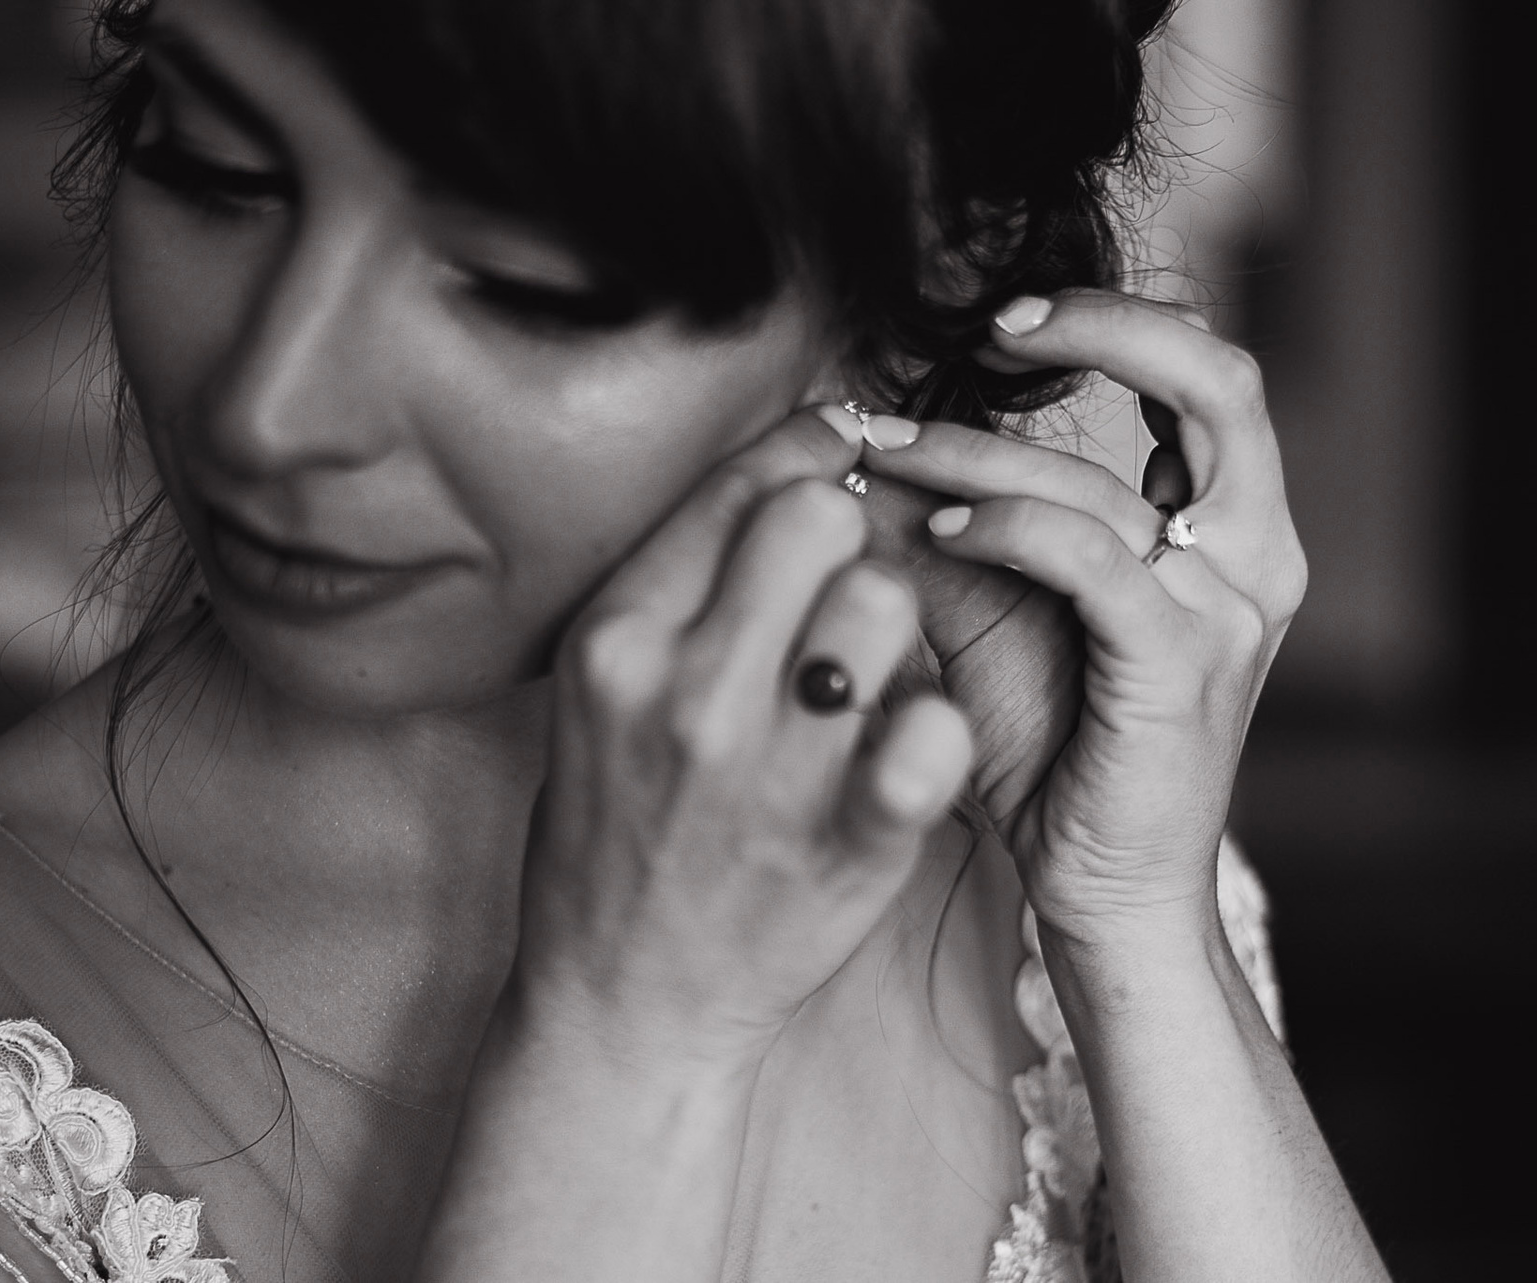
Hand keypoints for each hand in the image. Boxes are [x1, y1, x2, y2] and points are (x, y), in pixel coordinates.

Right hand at [513, 408, 972, 1069]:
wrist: (621, 1002)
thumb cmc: (615, 831)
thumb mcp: (601, 692)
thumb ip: (681, 584)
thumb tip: (792, 460)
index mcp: (614, 639)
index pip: (739, 485)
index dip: (809, 456)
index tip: (842, 458)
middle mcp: (684, 691)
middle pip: (819, 519)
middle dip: (849, 537)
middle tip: (844, 586)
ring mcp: (768, 773)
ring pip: (885, 602)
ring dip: (894, 625)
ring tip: (869, 675)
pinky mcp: (848, 847)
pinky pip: (935, 731)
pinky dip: (936, 728)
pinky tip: (906, 748)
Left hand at [856, 290, 1305, 946]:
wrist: (1106, 887)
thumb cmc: (1057, 754)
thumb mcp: (1002, 615)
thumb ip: (962, 529)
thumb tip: (868, 448)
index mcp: (1232, 531)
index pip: (1208, 381)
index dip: (1120, 326)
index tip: (1005, 326)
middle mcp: (1255, 555)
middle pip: (1219, 383)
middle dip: (1105, 328)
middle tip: (990, 328)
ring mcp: (1230, 610)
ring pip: (1107, 482)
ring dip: (979, 457)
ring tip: (887, 455)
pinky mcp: (1183, 666)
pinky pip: (1095, 560)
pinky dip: (1010, 530)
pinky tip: (938, 533)